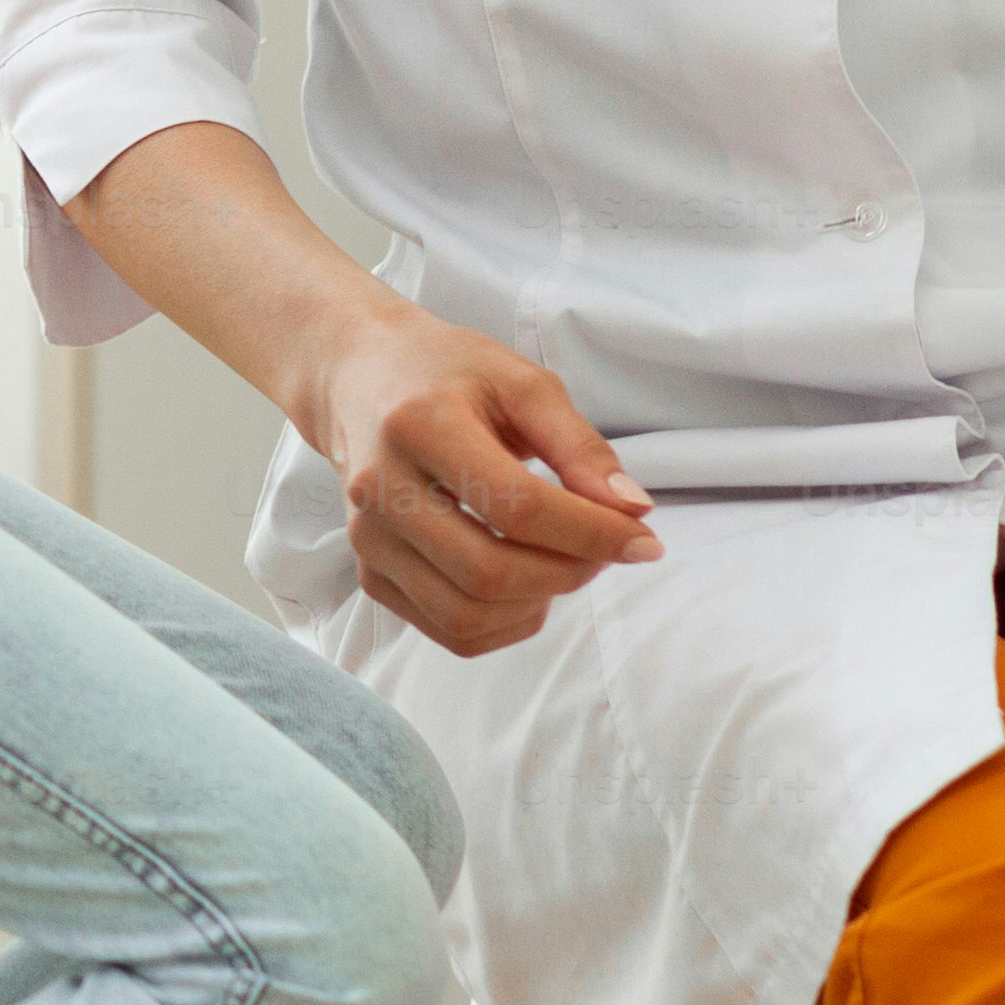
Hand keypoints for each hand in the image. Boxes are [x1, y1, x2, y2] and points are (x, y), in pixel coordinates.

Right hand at [302, 308, 664, 658]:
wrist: (359, 378)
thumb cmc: (448, 374)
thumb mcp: (521, 383)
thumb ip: (579, 446)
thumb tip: (634, 512)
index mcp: (418, 425)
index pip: (517, 507)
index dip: (593, 534)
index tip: (645, 539)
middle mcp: (379, 488)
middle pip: (490, 571)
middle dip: (570, 572)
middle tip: (606, 550)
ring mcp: (368, 538)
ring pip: (467, 615)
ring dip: (539, 603)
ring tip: (566, 563)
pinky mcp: (369, 571)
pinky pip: (450, 631)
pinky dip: (507, 623)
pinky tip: (528, 583)